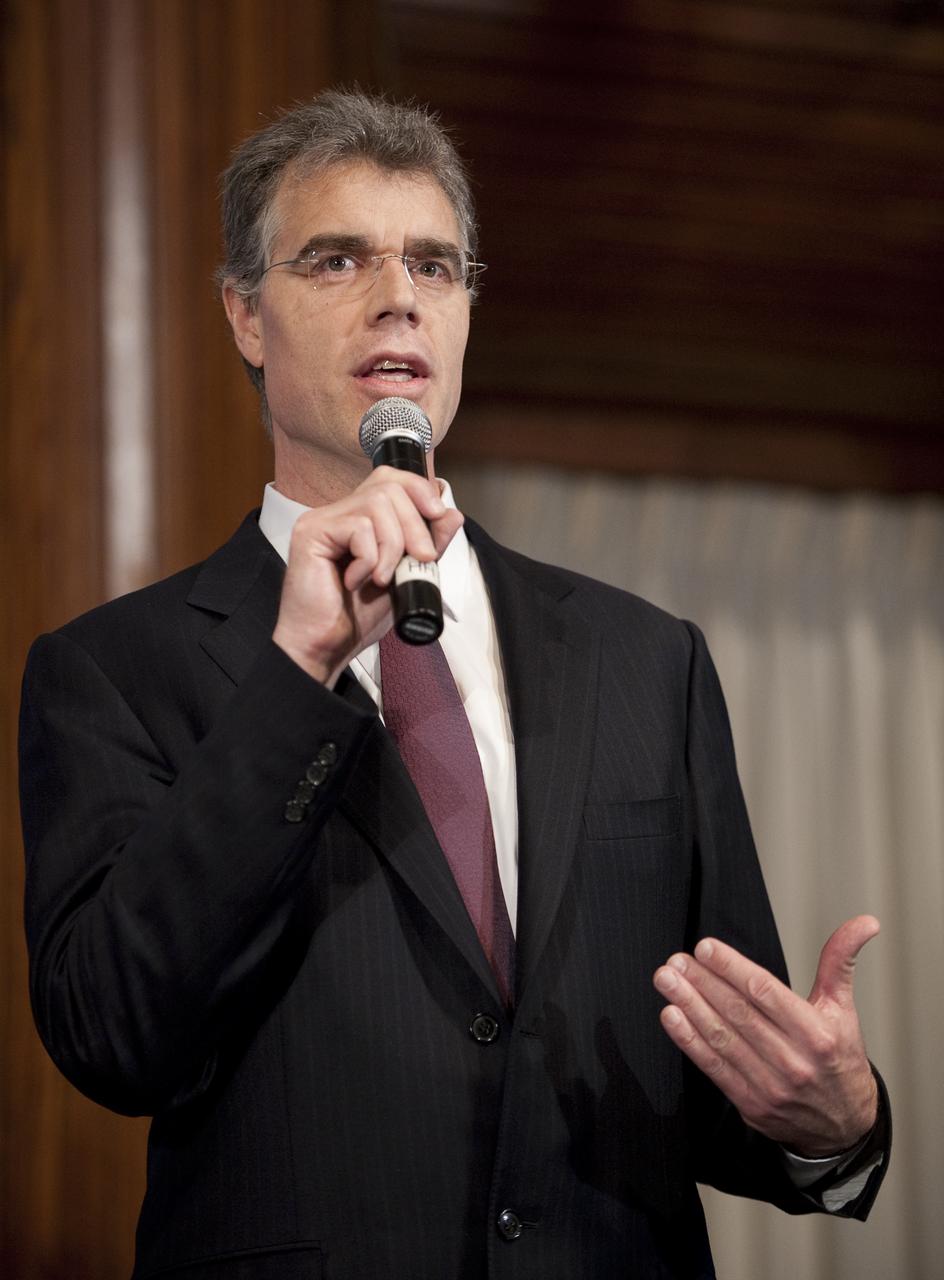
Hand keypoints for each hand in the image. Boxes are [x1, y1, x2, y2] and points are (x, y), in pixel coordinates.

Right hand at [272, 467, 462, 685]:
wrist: (324, 648)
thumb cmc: (355, 618)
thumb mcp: (404, 577)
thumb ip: (427, 545)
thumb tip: (452, 514)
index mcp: (358, 519)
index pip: (389, 479)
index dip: (418, 489)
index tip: (438, 515)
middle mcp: (338, 513)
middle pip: (388, 487)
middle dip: (416, 524)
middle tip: (420, 560)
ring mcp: (321, 520)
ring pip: (376, 504)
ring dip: (393, 545)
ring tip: (382, 578)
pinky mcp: (311, 532)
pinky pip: (359, 527)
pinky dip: (369, 558)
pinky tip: (355, 581)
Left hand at [653, 915, 879, 1156]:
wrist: (844, 1125)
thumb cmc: (839, 1057)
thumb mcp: (843, 1007)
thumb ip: (840, 961)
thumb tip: (865, 922)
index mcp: (817, 1033)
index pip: (766, 993)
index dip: (732, 968)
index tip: (705, 948)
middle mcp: (794, 1061)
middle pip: (739, 1013)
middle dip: (702, 983)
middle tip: (676, 961)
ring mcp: (770, 1086)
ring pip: (722, 1038)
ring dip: (689, 1006)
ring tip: (667, 980)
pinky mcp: (751, 1104)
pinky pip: (714, 1067)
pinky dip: (689, 1041)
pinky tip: (671, 1016)